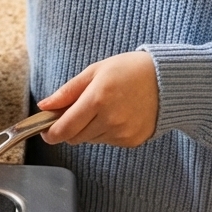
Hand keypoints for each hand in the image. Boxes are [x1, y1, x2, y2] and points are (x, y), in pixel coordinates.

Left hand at [37, 51, 158, 146]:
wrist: (167, 80)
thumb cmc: (130, 70)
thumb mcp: (95, 71)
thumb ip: (67, 91)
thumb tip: (44, 106)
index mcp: (97, 99)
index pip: (65, 128)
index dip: (51, 133)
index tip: (45, 130)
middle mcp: (110, 119)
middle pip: (75, 138)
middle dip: (69, 128)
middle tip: (75, 112)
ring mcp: (122, 133)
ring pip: (91, 140)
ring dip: (88, 129)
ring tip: (102, 108)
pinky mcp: (133, 141)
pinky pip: (108, 142)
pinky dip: (105, 131)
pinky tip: (117, 115)